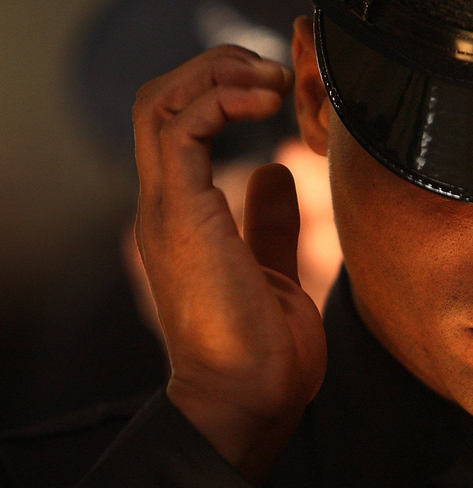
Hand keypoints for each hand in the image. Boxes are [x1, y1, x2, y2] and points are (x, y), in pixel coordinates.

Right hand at [133, 46, 326, 482]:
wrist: (250, 401)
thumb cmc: (265, 351)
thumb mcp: (275, 270)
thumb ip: (268, 222)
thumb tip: (275, 172)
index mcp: (185, 216)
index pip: (179, 126)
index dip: (223, 92)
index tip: (279, 90)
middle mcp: (166, 205)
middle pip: (161, 101)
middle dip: (217, 69)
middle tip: (274, 72)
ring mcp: (167, 208)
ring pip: (161, 104)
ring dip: (218, 75)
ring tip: (272, 79)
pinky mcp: (180, 214)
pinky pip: (181, 130)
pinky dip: (220, 100)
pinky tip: (264, 100)